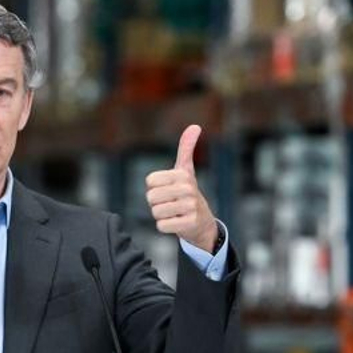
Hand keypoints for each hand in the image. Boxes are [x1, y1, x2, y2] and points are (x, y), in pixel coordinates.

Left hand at [144, 124, 218, 253]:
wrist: (202, 222)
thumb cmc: (188, 193)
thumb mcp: (186, 170)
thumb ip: (186, 148)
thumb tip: (195, 126)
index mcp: (182, 175)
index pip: (150, 181)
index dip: (154, 188)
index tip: (167, 190)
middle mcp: (188, 189)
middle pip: (151, 197)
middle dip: (156, 203)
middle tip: (170, 203)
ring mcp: (190, 207)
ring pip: (156, 212)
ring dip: (161, 215)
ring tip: (174, 213)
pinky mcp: (189, 223)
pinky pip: (162, 226)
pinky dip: (165, 226)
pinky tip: (177, 223)